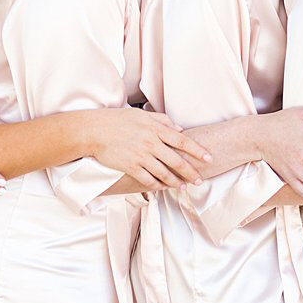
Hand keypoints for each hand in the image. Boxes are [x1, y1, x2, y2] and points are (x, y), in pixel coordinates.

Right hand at [87, 107, 210, 190]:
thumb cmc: (118, 120)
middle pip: (176, 160)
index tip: (208, 158)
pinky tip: (163, 188)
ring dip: (175, 182)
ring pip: (164, 173)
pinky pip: (148, 180)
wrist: (94, 131)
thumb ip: (163, 120)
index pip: (182, 140)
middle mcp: (151, 143)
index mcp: (155, 129)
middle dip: (190, 172)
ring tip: (183, 186)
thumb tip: (179, 128)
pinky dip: (157, 185)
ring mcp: (141, 156)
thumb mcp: (142, 115)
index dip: (197, 150)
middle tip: (200, 180)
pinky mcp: (130, 167)